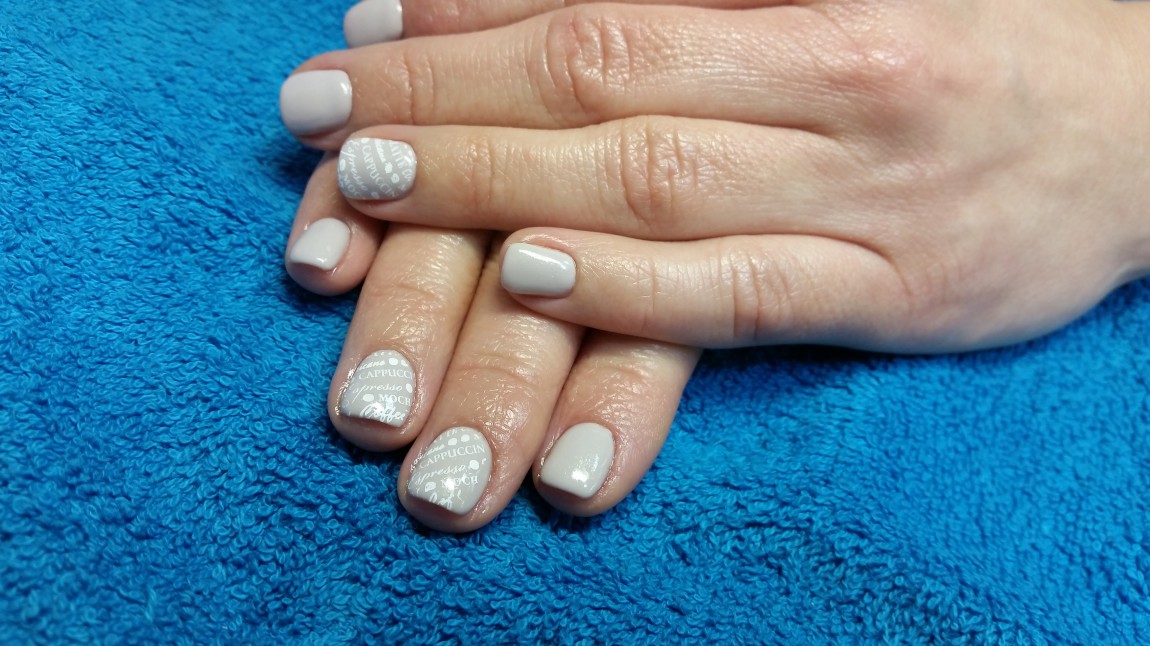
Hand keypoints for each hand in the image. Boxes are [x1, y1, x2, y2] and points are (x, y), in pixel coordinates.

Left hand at [293, 0, 1149, 350]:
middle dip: (443, 105)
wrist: (1147, 129)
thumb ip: (715, 0)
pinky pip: (733, 296)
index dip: (470, 23)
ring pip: (647, 190)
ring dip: (492, 188)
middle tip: (323, 118)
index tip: (366, 36)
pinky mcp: (894, 295)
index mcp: (824, 0)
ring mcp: (866, 199)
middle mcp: (838, 88)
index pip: (606, 5)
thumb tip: (562, 4)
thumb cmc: (982, 43)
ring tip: (371, 190)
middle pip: (601, 88)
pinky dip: (620, 287)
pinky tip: (522, 274)